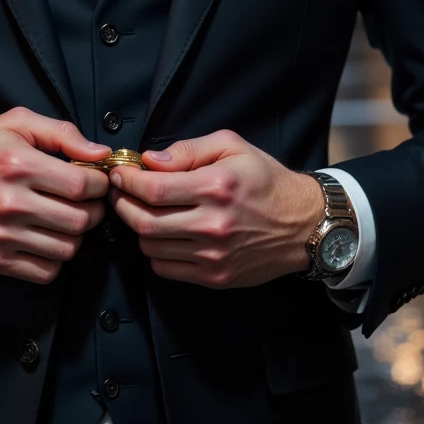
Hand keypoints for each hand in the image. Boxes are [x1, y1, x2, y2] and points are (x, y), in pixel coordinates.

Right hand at [0, 108, 110, 283]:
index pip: (81, 184)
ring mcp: (1, 236)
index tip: (95, 180)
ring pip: (68, 248)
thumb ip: (60, 132)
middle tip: (85, 201)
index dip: (98, 183)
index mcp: (17, 164)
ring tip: (64, 218)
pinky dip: (54, 258)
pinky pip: (46, 272)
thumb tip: (99, 152)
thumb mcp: (11, 124)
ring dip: (75, 234)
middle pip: (80, 219)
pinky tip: (46, 238)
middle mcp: (10, 203)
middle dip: (93, 209)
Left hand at [108, 130, 324, 288]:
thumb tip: (150, 161)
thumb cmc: (267, 181)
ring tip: (144, 212)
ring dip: (139, 228)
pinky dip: (156, 252)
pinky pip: (166, 269)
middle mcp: (213, 224)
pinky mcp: (215, 277)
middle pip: (144, 221)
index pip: (153, 189)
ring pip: (151, 247)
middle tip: (121, 193)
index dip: (127, 181)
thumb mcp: (232, 146)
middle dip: (123, 205)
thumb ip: (187, 150)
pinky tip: (164, 235)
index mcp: (216, 187)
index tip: (120, 175)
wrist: (304, 224)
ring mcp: (213, 255)